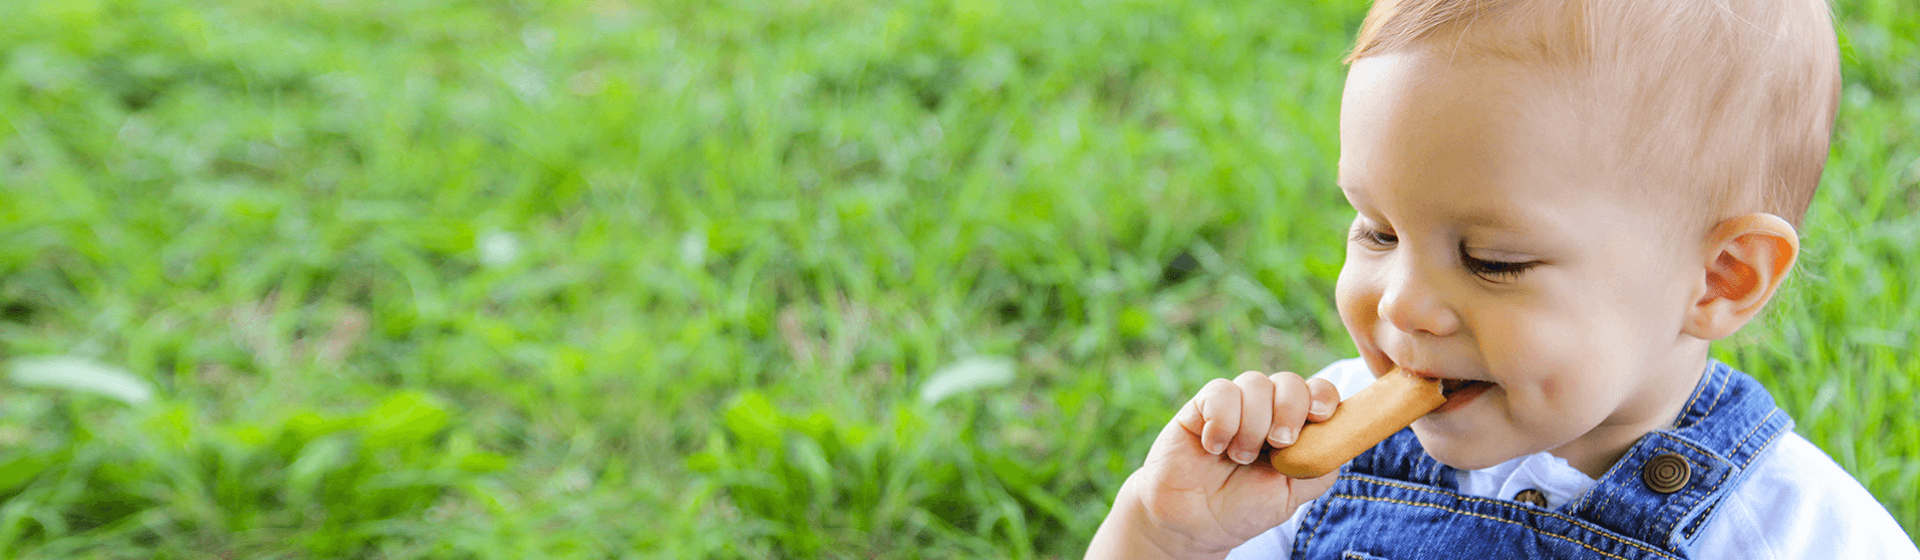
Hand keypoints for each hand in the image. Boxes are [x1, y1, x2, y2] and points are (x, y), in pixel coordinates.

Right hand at [1088, 371, 1342, 558]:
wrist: (1194, 523)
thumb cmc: (1244, 508)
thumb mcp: (1293, 494)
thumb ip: (1320, 464)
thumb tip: (1341, 435)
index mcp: (1293, 427)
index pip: (1317, 392)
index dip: (1323, 396)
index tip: (1320, 417)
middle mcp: (1266, 410)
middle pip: (1289, 381)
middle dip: (1289, 410)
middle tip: (1277, 444)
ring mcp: (1234, 404)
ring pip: (1255, 383)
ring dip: (1252, 424)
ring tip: (1239, 457)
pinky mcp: (1202, 405)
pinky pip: (1221, 391)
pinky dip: (1222, 422)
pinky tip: (1213, 447)